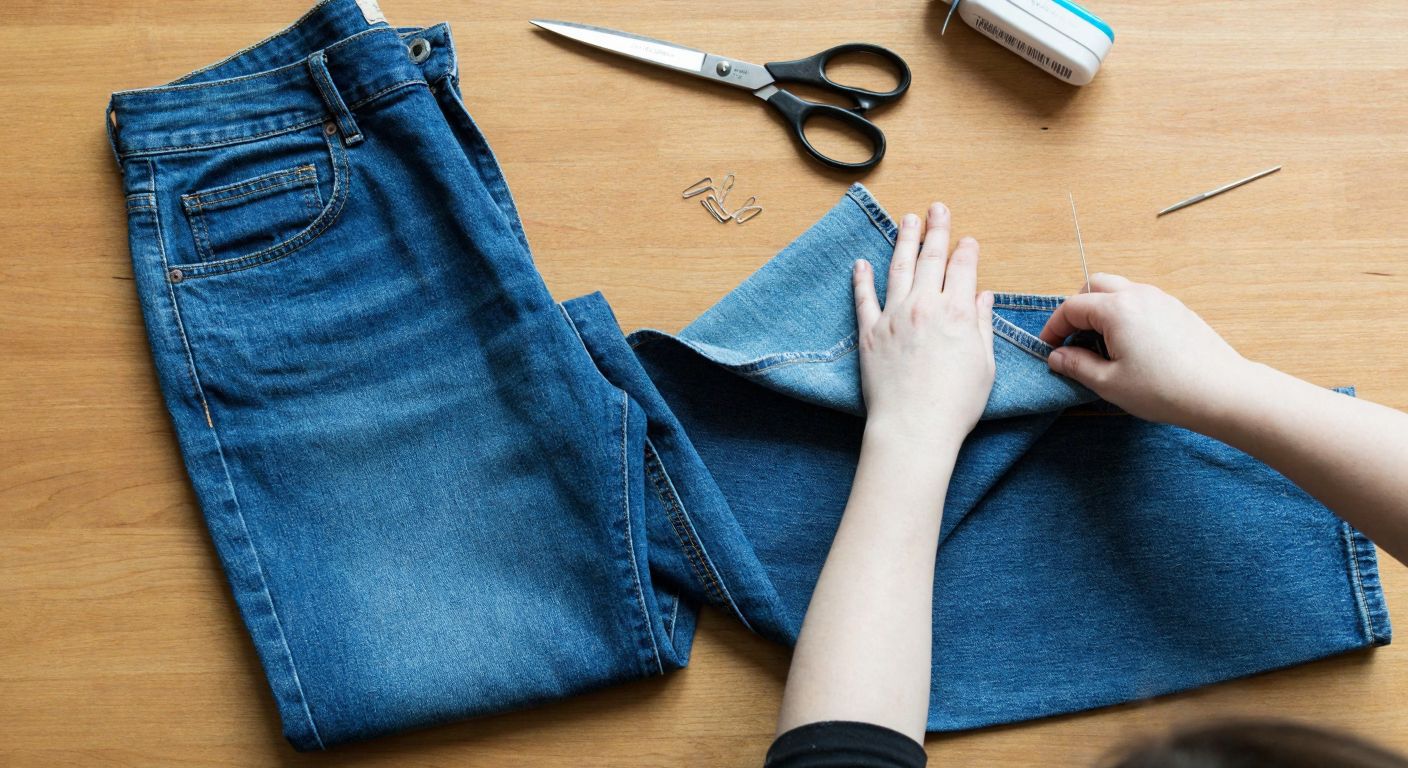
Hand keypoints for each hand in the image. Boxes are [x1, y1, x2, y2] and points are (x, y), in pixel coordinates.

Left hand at [853, 203, 995, 446]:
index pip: (962, 269)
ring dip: (904, 241)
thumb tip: (982, 297)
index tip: (967, 239)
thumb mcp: (984, 364)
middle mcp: (924, 306)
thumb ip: (981, 326)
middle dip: (936, 230)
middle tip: (936, 208)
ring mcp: (893, 316)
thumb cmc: (955, 403)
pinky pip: (864, 298)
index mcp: (957, 312)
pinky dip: (862, 278)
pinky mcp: (869, 333)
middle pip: (931, 258)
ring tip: (907, 220)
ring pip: (899, 268)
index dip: (966, 251)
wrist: (914, 426)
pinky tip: (862, 263)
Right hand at [1038, 273, 1250, 428]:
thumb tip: (1056, 357)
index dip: (1054, 327)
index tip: (1049, 348)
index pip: (1072, 307)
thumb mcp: (1109, 383)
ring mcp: (1161, 299)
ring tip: (1100, 343)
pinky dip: (1125, 314)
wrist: (1221, 391)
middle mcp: (1139, 295)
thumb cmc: (1164, 390)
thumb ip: (1076, 365)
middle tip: (1072, 338)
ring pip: (1120, 290)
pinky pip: (1141, 301)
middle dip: (1077, 309)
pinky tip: (1129, 344)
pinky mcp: (1178, 310)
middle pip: (1094, 285)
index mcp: (1117, 309)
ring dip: (1102, 310)